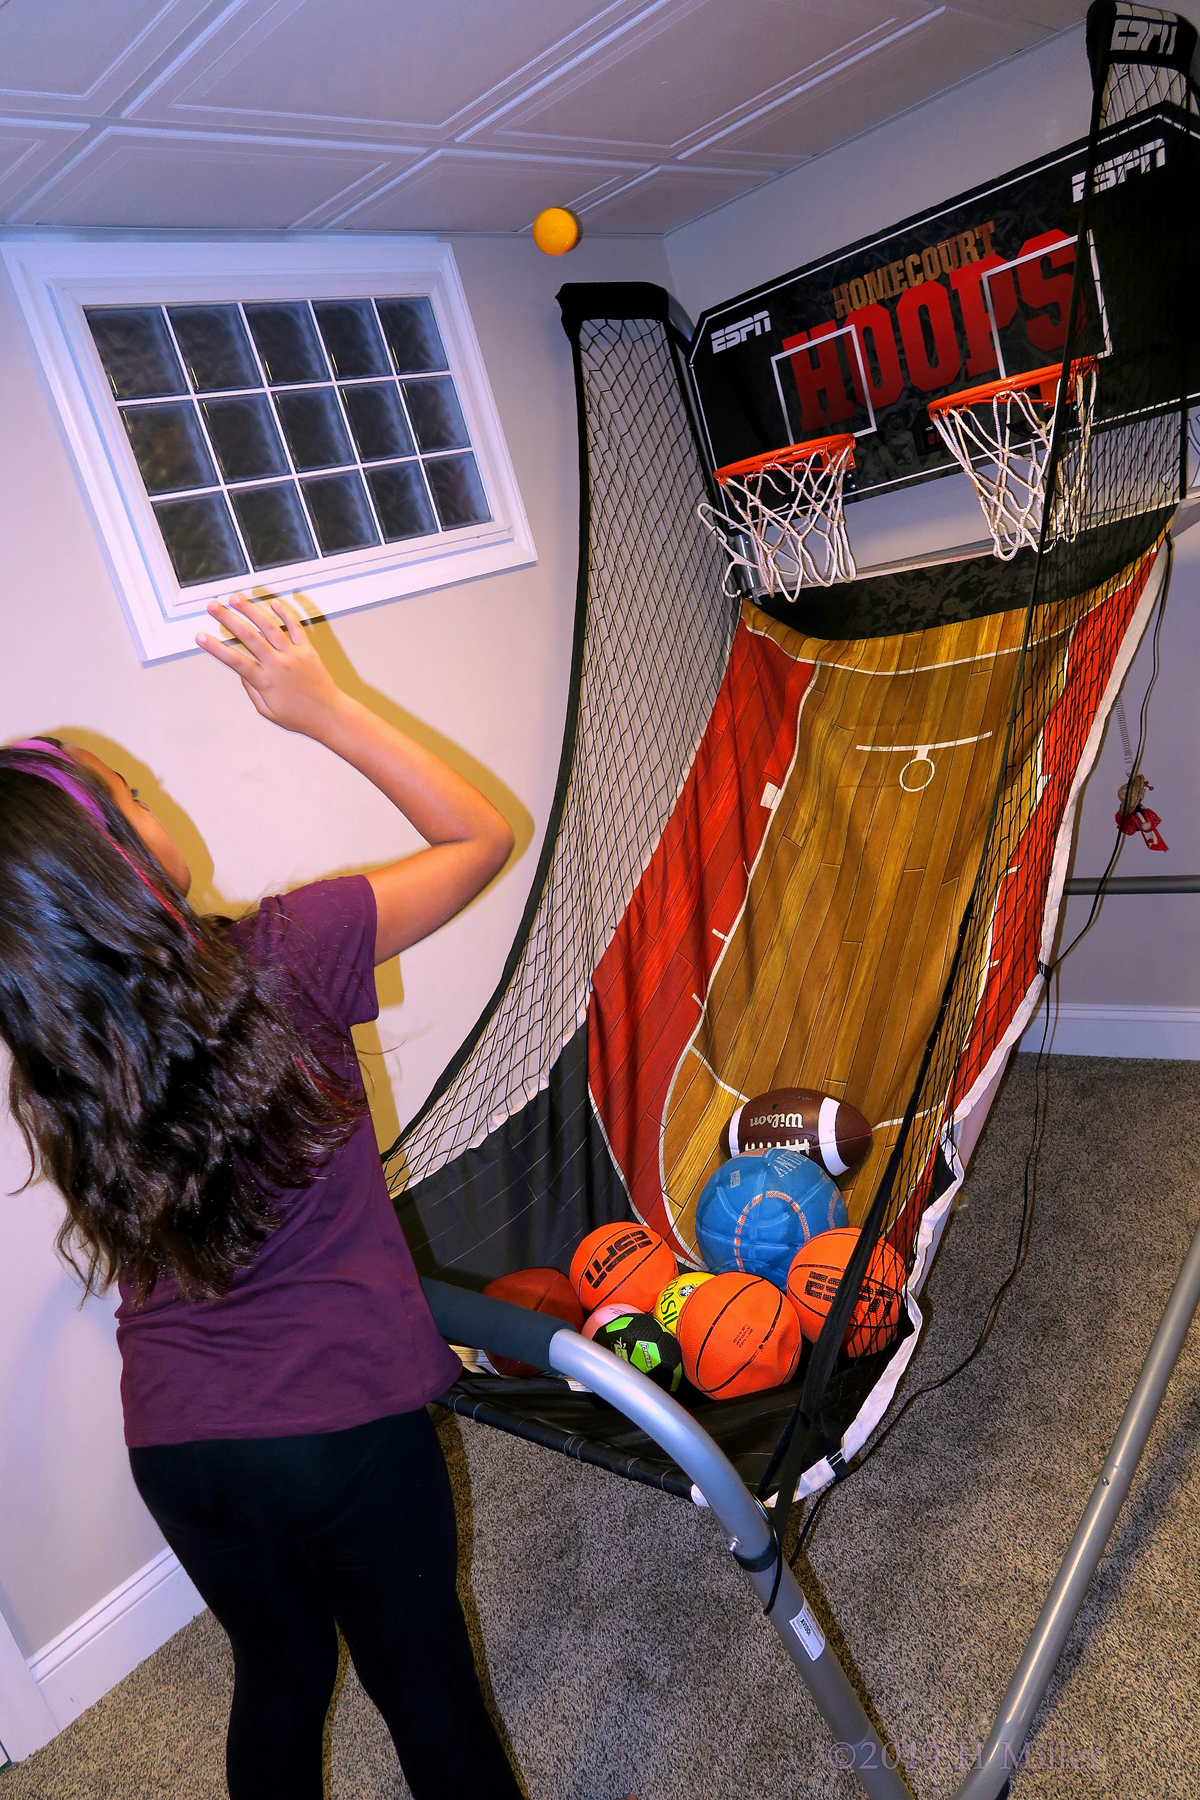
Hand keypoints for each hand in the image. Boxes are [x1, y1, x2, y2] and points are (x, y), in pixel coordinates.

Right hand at [197, 595, 343, 737]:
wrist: (329, 714)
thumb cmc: (299, 716)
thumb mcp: (267, 711)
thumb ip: (251, 690)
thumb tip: (241, 672)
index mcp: (265, 681)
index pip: (234, 660)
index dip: (215, 647)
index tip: (200, 636)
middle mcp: (278, 664)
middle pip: (248, 636)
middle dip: (227, 619)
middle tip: (213, 607)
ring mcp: (293, 654)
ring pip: (269, 626)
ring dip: (251, 610)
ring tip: (235, 599)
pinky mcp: (307, 649)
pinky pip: (295, 627)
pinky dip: (284, 613)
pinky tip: (273, 603)